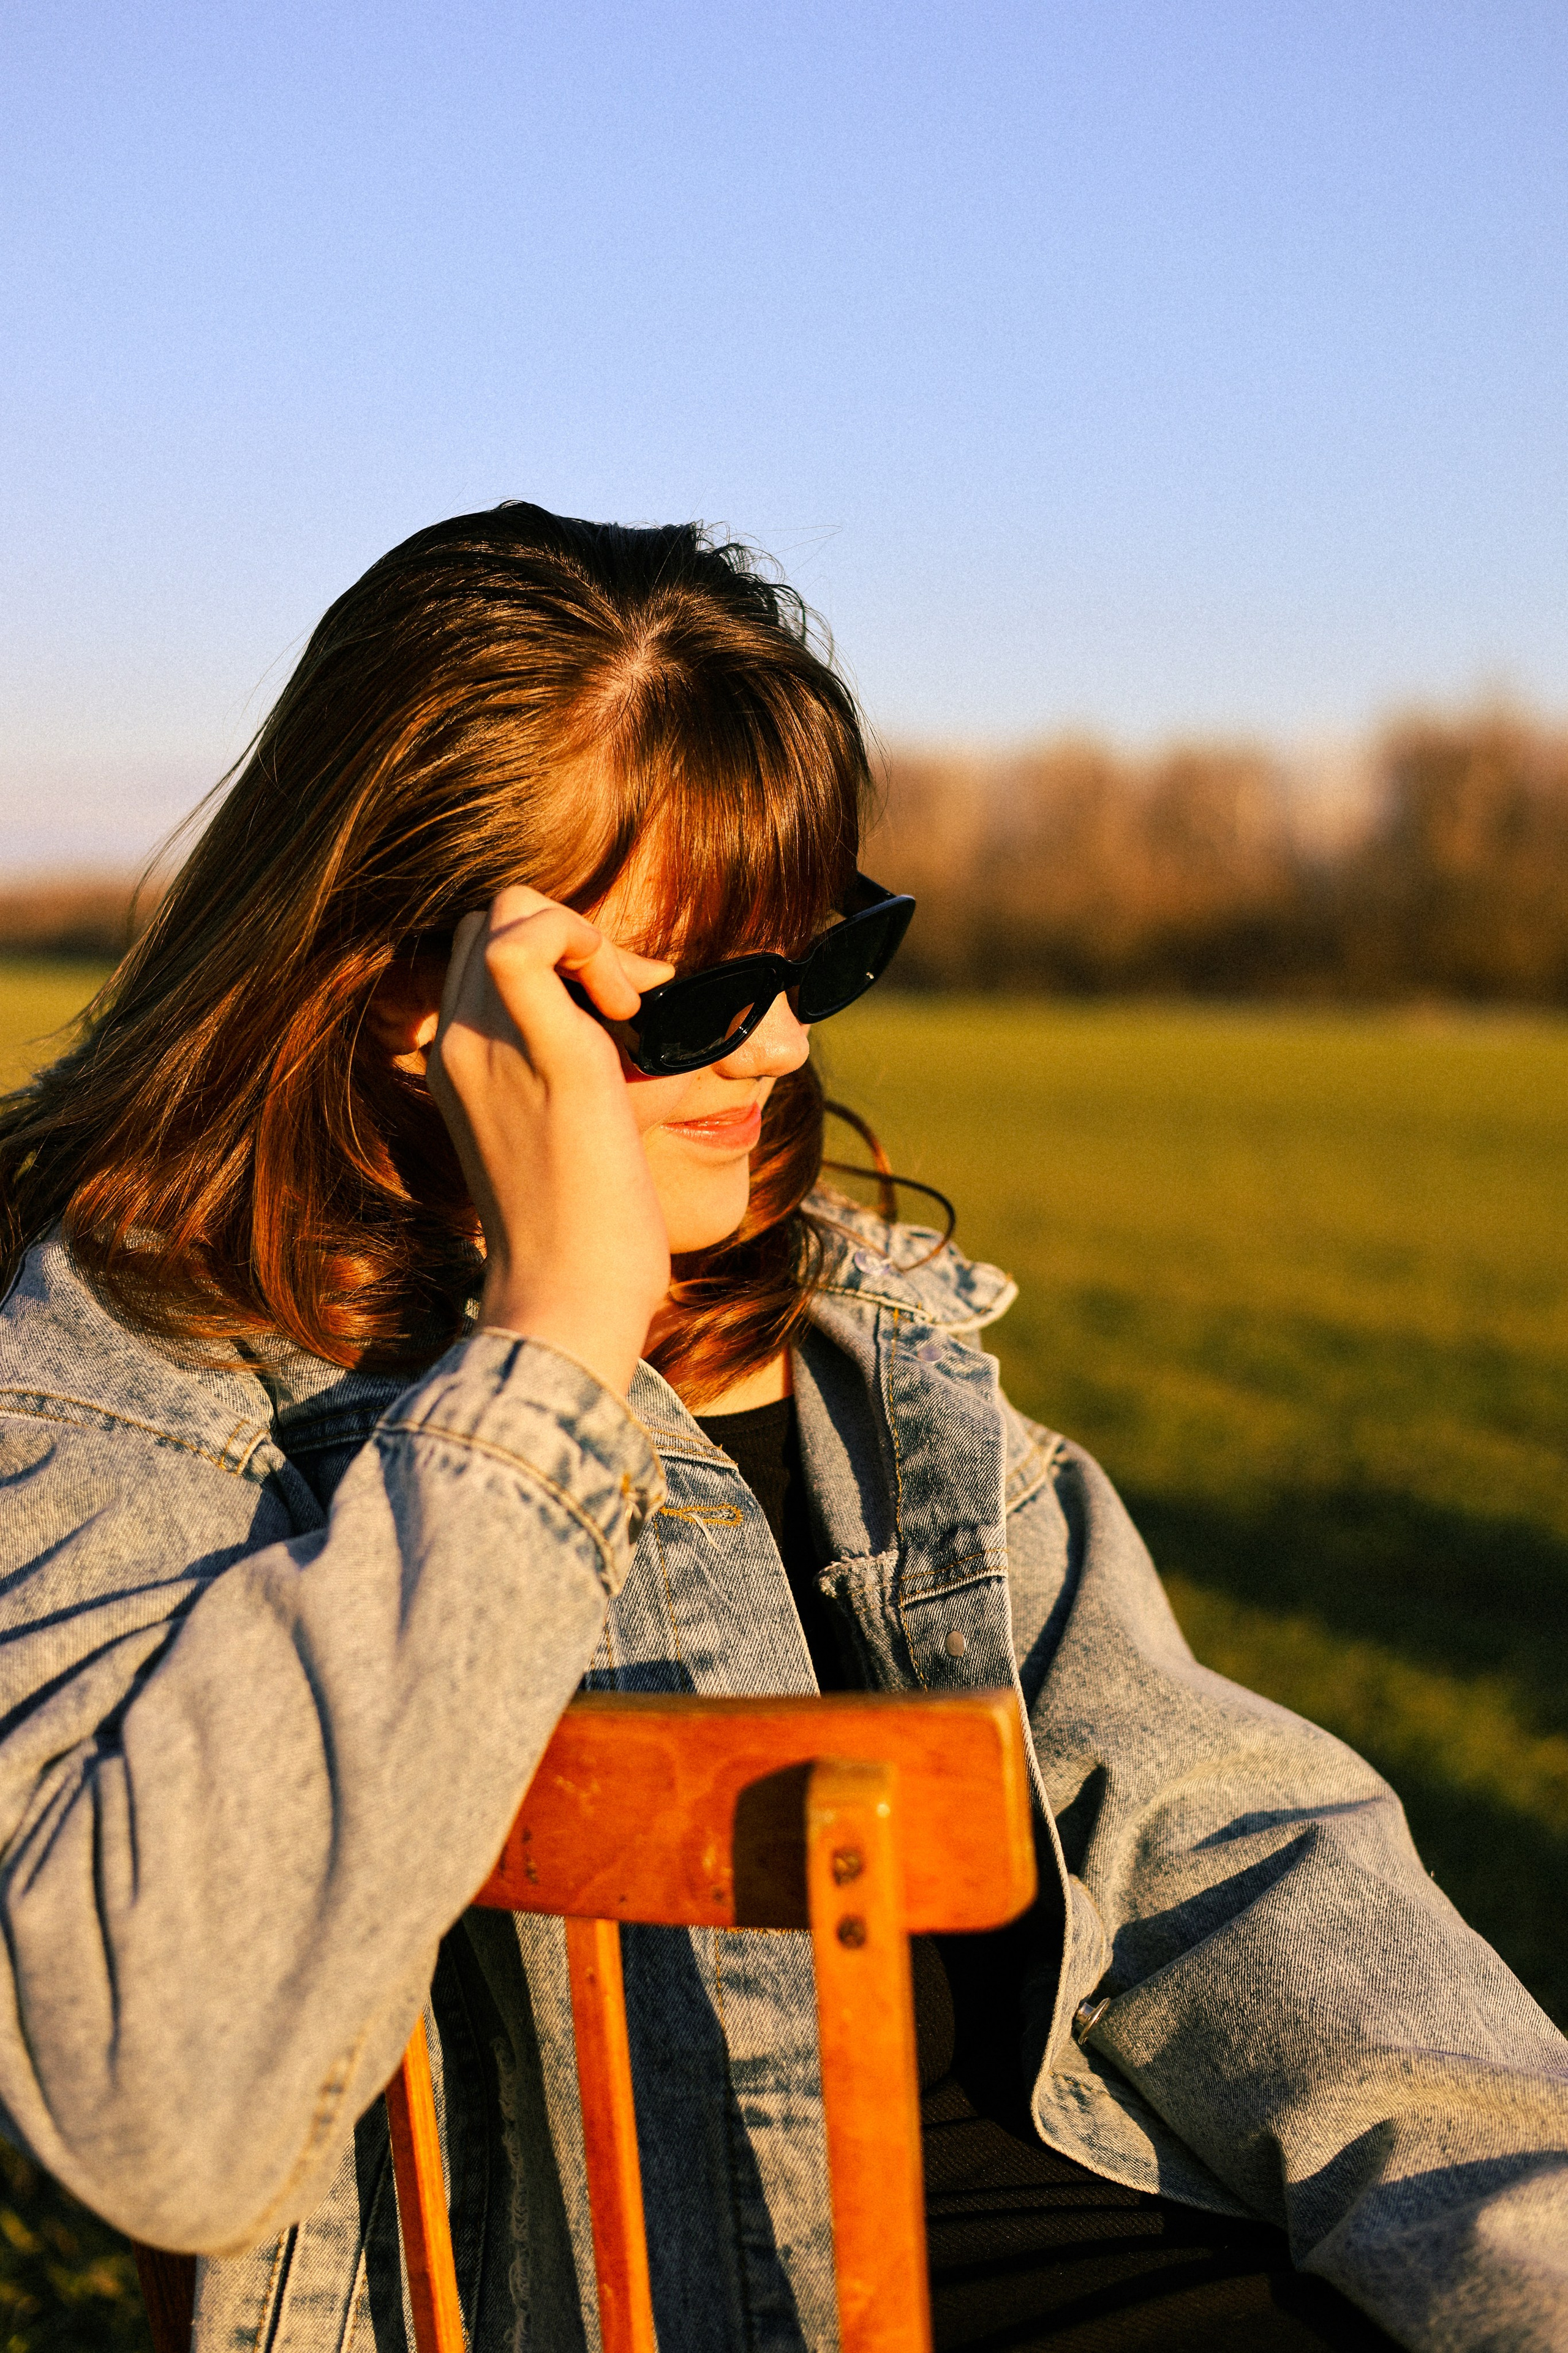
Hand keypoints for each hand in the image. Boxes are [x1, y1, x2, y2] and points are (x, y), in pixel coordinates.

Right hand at [426, 888, 674, 1397]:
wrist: (566, 1298)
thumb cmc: (581, 1230)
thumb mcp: (557, 1128)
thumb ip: (568, 1066)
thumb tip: (638, 1016)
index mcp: (454, 1059)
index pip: (480, 947)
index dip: (553, 949)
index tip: (615, 1002)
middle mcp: (457, 1043)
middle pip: (492, 915)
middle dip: (571, 933)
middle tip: (627, 1001)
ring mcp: (490, 1047)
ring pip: (510, 909)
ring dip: (587, 936)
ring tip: (630, 1004)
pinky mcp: (551, 1059)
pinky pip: (525, 943)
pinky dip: (585, 942)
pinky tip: (627, 1001)